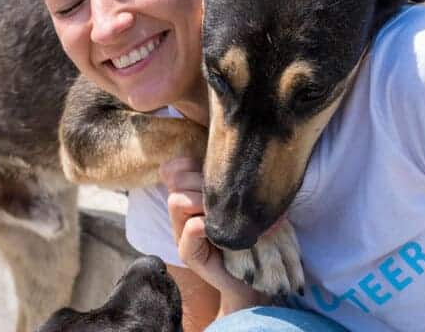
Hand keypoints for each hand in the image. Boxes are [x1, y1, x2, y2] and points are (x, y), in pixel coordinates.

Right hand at [159, 158, 267, 313]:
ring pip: (176, 201)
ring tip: (219, 211)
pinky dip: (198, 226)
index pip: (173, 168)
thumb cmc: (246, 230)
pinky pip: (186, 233)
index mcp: (189, 194)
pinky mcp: (189, 254)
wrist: (252, 273)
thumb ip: (225, 179)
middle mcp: (181, 212)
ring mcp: (182, 233)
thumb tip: (231, 152)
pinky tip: (211, 227)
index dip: (188, 163)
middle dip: (199, 181)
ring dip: (200, 201)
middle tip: (224, 194)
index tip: (209, 168)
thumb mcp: (235, 198)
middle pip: (176, 181)